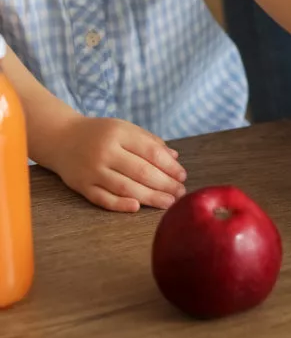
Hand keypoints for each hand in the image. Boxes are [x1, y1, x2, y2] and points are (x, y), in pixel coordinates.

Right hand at [46, 117, 187, 212]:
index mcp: (119, 134)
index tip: (183, 176)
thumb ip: (150, 142)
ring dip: (150, 197)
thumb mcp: (125, 129)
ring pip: (125, 187)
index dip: (170, 167)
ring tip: (168, 203)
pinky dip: (119, 204)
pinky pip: (102, 198)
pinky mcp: (81, 185)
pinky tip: (137, 207)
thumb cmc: (101, 134)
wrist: (60, 137)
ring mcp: (91, 170)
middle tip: (180, 193)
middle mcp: (105, 151)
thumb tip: (175, 158)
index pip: (151, 152)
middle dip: (165, 184)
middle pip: (141, 172)